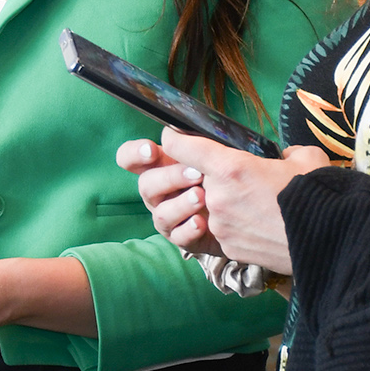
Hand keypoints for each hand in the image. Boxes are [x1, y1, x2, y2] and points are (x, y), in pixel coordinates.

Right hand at [118, 138, 220, 257]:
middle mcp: (157, 193)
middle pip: (146, 185)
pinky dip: (189, 229)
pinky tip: (202, 221)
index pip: (129, 158)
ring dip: (181, 204)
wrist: (240, 212)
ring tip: (202, 196)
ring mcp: (167, 217)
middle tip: (197, 173)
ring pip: (161, 213)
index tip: (150, 150)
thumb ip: (191, 146)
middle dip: (170, 178)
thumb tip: (172, 133)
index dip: (133, 154)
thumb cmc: (220, 178)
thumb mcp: (209, 158)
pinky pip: (178, 236)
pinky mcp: (181, 238)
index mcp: (159, 167)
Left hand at [129, 132, 328, 272]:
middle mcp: (217, 197)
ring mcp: (220, 226)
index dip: (177, 139)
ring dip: (227, 202)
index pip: (183, 146)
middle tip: (245, 179)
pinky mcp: (227, 248)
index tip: (177, 137)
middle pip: (199, 179)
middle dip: (216, 176)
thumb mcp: (306, 158)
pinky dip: (236, 225)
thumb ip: (285, 153)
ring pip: (211, 206)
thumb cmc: (319, 196)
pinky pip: (223, 229)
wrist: (332, 243)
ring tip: (258, 205)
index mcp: (231, 168)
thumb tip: (283, 158)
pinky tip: (261, 224)